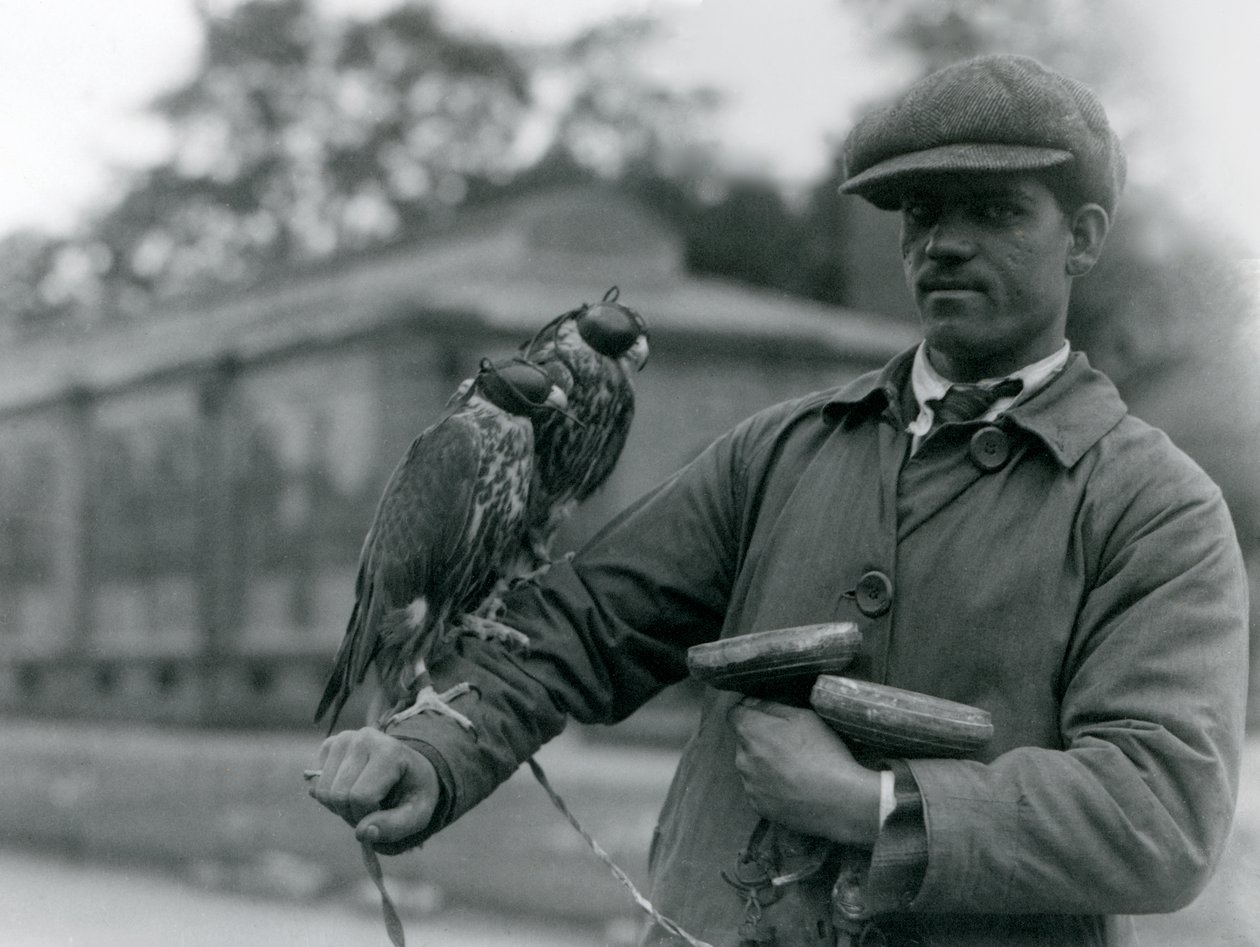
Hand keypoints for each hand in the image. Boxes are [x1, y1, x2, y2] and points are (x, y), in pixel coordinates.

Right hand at [306, 727, 440, 853]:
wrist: (409, 768)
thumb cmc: (413, 792)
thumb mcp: (418, 814)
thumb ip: (394, 827)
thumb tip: (362, 833)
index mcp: (390, 751)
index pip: (361, 797)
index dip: (368, 817)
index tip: (383, 814)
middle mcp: (364, 738)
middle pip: (338, 795)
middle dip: (352, 814)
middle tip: (372, 810)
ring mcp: (344, 739)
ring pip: (322, 792)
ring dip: (339, 807)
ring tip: (362, 800)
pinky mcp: (329, 744)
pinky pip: (315, 785)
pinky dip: (329, 797)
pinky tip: (349, 789)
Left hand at [727, 697, 881, 844]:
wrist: (838, 801)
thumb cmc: (823, 753)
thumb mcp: (802, 716)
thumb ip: (771, 705)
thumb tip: (751, 701)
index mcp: (749, 732)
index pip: (735, 714)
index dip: (750, 711)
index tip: (769, 717)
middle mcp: (741, 758)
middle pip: (744, 742)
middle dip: (760, 740)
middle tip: (789, 745)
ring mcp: (749, 785)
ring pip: (751, 767)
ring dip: (764, 765)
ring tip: (795, 770)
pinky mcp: (758, 807)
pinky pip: (759, 791)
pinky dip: (771, 788)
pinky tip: (793, 789)